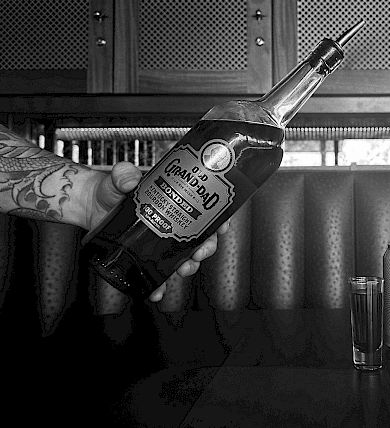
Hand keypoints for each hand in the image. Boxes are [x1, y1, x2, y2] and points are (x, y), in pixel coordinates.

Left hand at [89, 161, 229, 301]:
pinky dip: (160, 285)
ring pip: (185, 258)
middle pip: (201, 237)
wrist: (92, 205)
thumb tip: (129, 180)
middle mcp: (174, 222)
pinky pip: (159, 274)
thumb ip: (123, 174)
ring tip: (182, 269)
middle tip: (200, 251)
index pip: (205, 209)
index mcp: (176, 200)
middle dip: (206, 248)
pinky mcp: (146, 256)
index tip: (222, 225)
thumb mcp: (119, 177)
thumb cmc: (112, 188)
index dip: (219, 218)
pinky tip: (157, 291)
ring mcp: (161, 241)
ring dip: (189, 266)